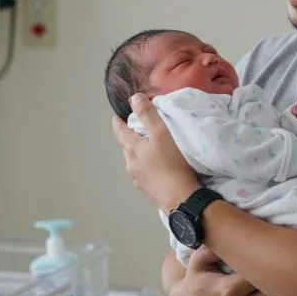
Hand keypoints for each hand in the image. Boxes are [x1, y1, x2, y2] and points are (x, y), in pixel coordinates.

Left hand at [112, 93, 200, 210]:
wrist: (181, 197)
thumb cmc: (172, 163)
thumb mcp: (162, 133)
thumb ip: (148, 115)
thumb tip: (133, 98)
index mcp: (133, 149)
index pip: (120, 132)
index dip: (118, 123)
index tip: (115, 118)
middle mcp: (131, 164)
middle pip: (127, 148)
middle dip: (130, 139)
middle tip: (137, 132)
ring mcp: (138, 180)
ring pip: (135, 162)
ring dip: (139, 155)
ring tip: (150, 150)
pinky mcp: (148, 191)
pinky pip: (144, 174)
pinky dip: (148, 168)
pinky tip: (157, 169)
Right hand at [169, 246, 290, 295]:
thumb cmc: (196, 280)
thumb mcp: (199, 260)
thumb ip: (215, 246)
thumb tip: (232, 231)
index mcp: (229, 290)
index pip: (261, 275)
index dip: (271, 263)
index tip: (276, 252)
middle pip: (274, 292)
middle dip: (282, 278)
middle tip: (288, 262)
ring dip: (285, 294)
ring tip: (288, 277)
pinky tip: (281, 294)